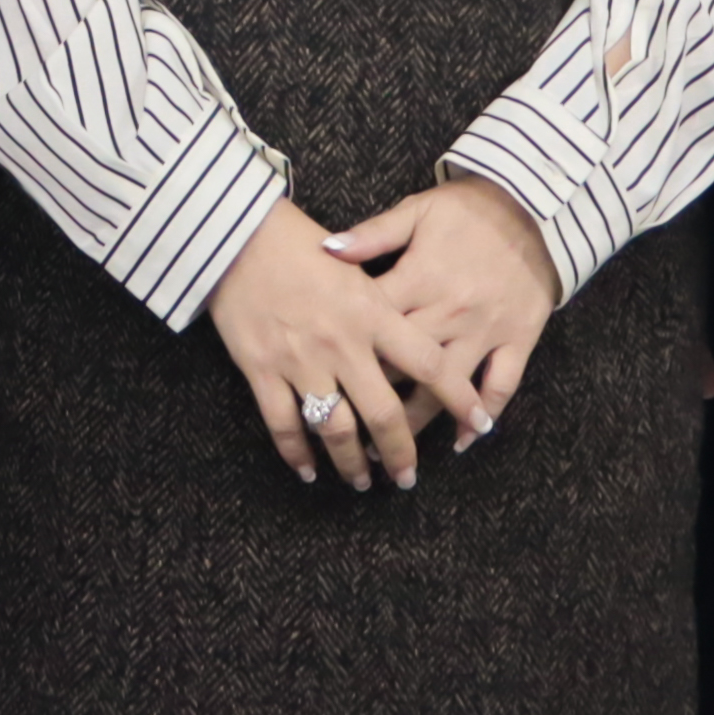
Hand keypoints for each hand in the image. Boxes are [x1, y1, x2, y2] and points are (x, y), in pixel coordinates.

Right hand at [202, 197, 487, 491]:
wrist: (234, 233)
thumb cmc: (295, 239)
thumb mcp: (353, 260)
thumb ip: (382, 302)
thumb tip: (410, 337)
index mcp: (371, 312)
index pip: (429, 365)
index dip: (459, 399)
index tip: (479, 423)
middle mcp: (342, 343)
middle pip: (383, 414)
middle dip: (401, 454)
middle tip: (407, 477)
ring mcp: (301, 360)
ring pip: (336, 430)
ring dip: (351, 464)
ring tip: (362, 482)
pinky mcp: (261, 369)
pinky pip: (284, 424)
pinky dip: (297, 454)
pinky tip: (308, 471)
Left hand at [323, 177, 559, 440]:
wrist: (536, 207)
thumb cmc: (468, 209)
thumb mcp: (416, 211)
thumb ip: (372, 235)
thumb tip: (325, 249)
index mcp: (419, 279)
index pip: (374, 326)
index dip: (347, 355)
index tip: (321, 381)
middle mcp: (450, 312)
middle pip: (404, 367)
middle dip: (374, 403)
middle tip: (344, 434)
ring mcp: (486, 331)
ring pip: (448, 387)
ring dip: (420, 422)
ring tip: (392, 454)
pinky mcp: (518, 340)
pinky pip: (501, 386)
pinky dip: (482, 415)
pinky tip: (463, 441)